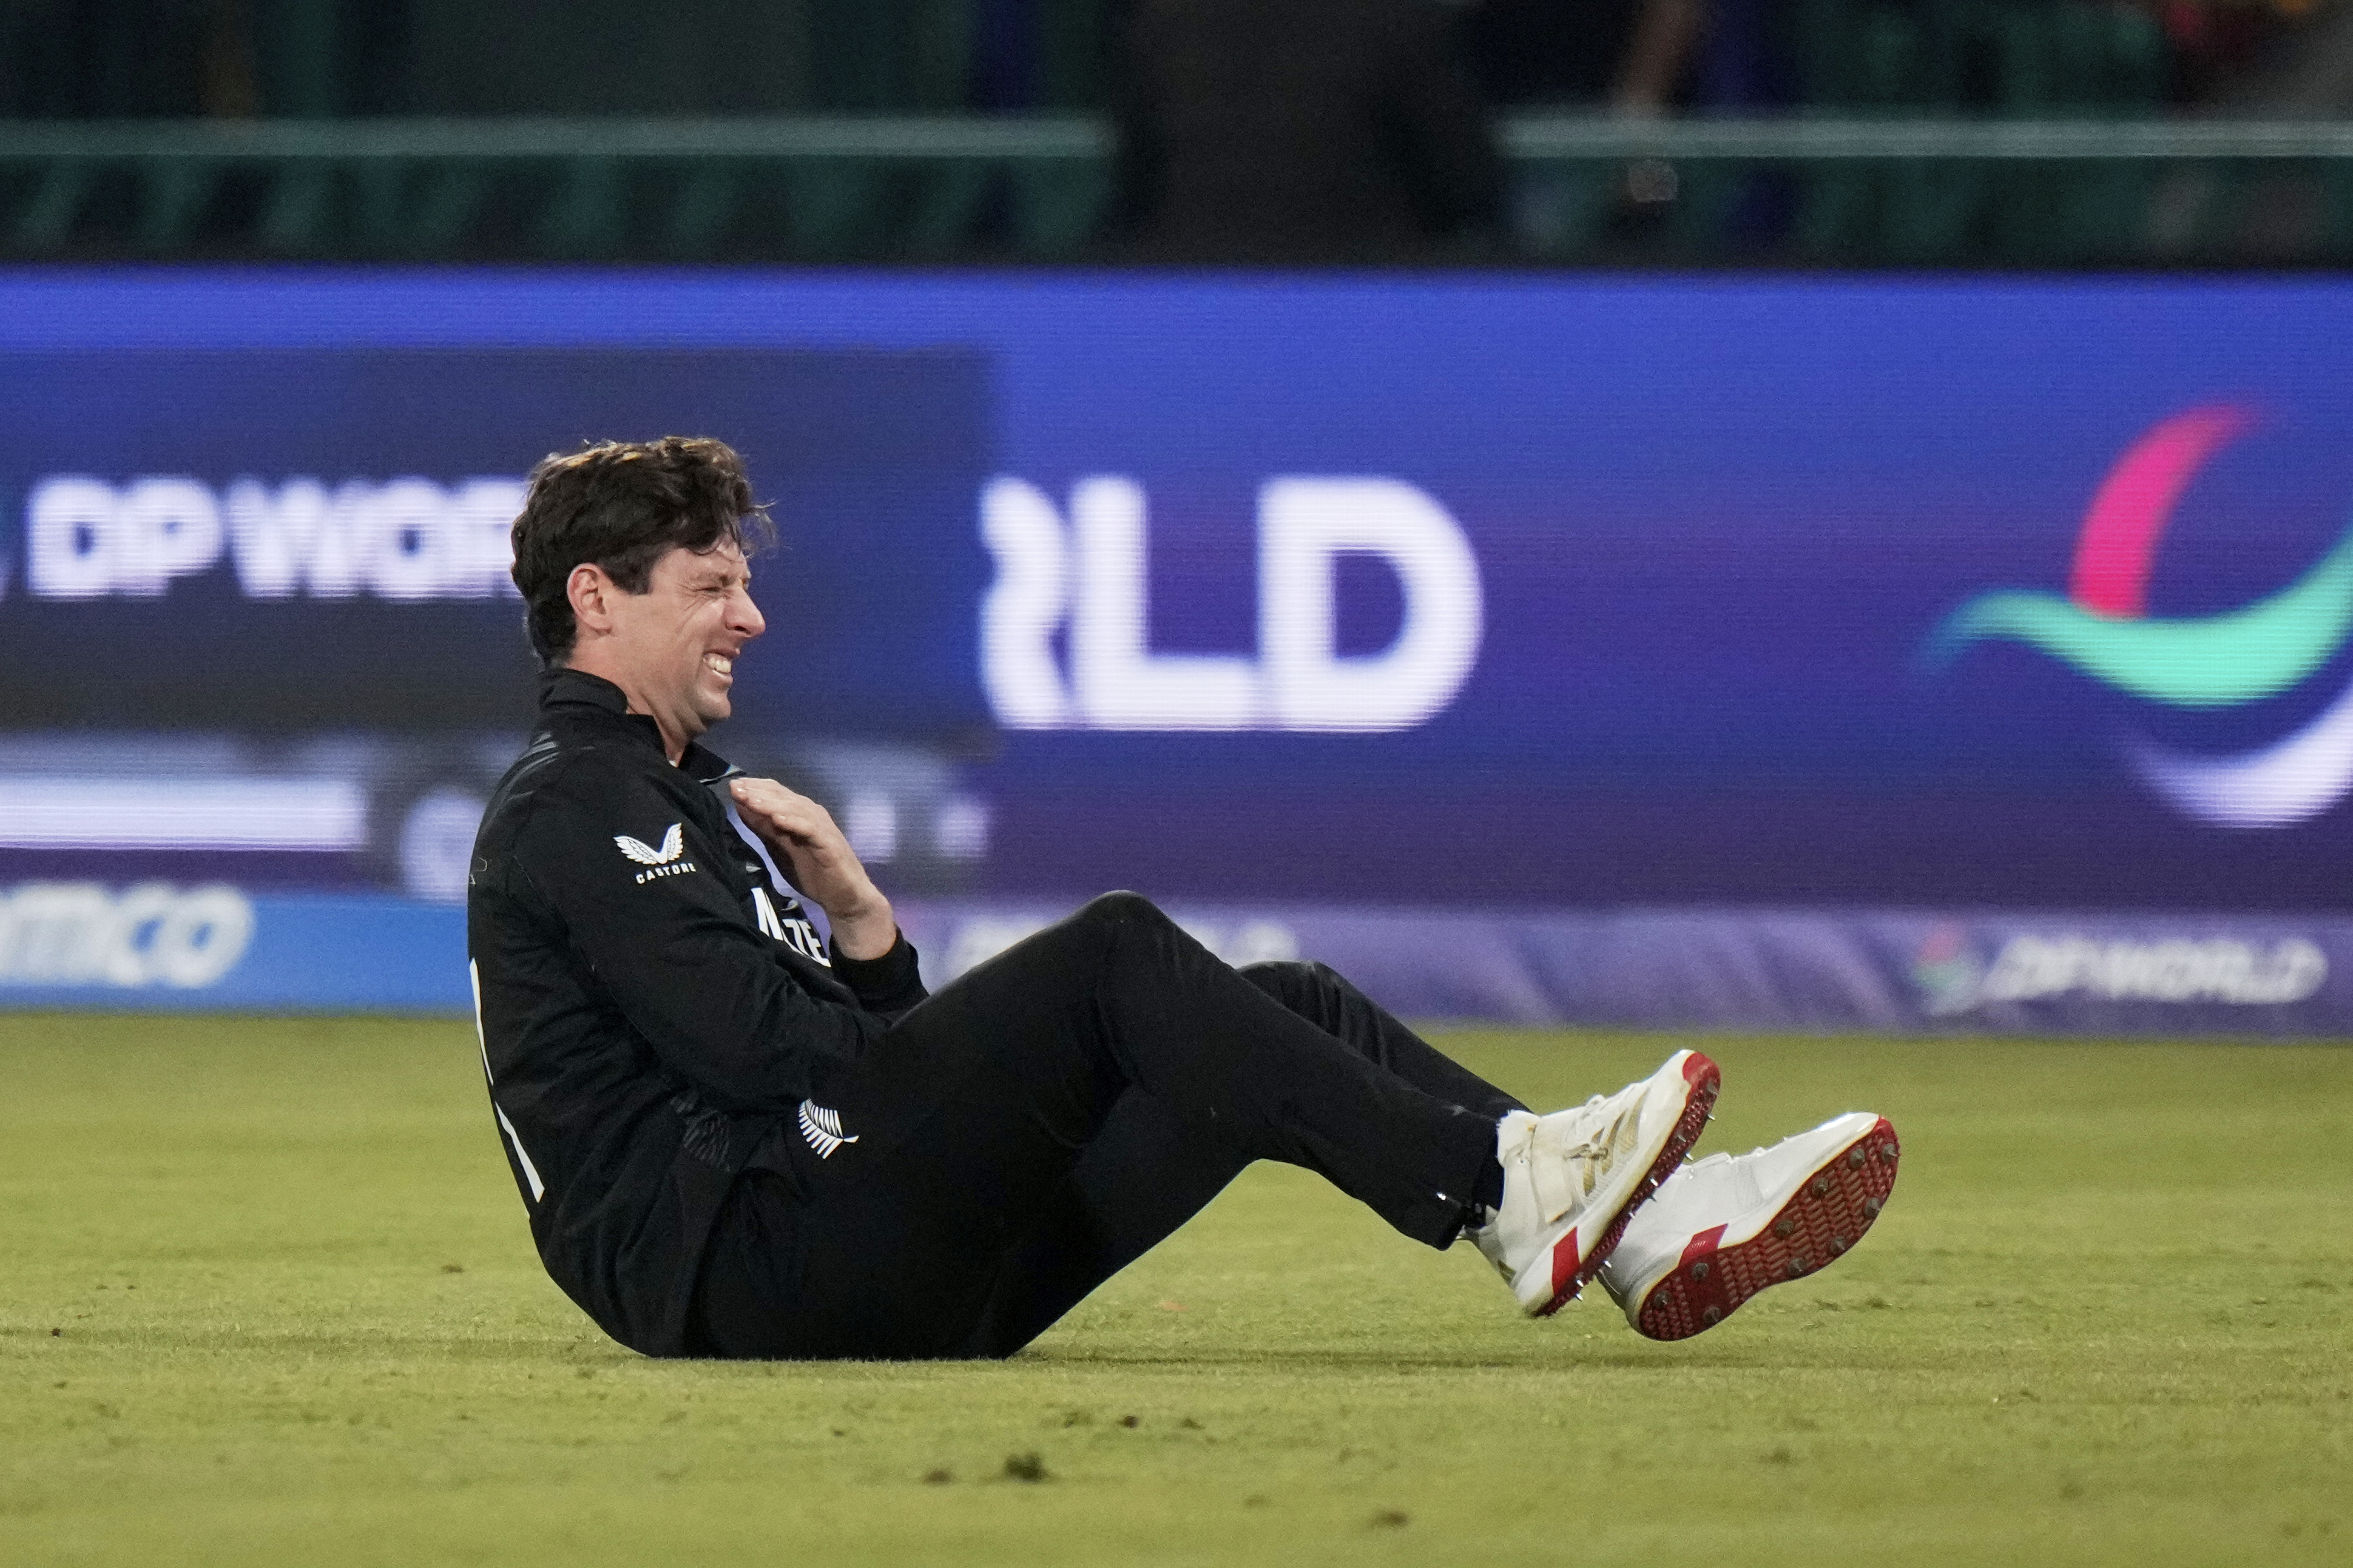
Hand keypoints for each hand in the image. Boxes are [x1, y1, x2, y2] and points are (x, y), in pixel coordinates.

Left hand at [726, 777, 897, 960]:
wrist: (843, 897)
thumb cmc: (812, 873)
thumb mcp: (779, 848)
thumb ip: (763, 828)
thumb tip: (741, 806)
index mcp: (799, 814)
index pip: (775, 794)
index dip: (754, 788)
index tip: (732, 785)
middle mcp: (811, 815)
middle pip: (783, 797)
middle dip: (758, 791)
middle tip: (735, 787)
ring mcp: (821, 827)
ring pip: (795, 809)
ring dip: (771, 803)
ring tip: (751, 799)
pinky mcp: (829, 843)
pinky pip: (810, 828)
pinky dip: (794, 821)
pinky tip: (777, 818)